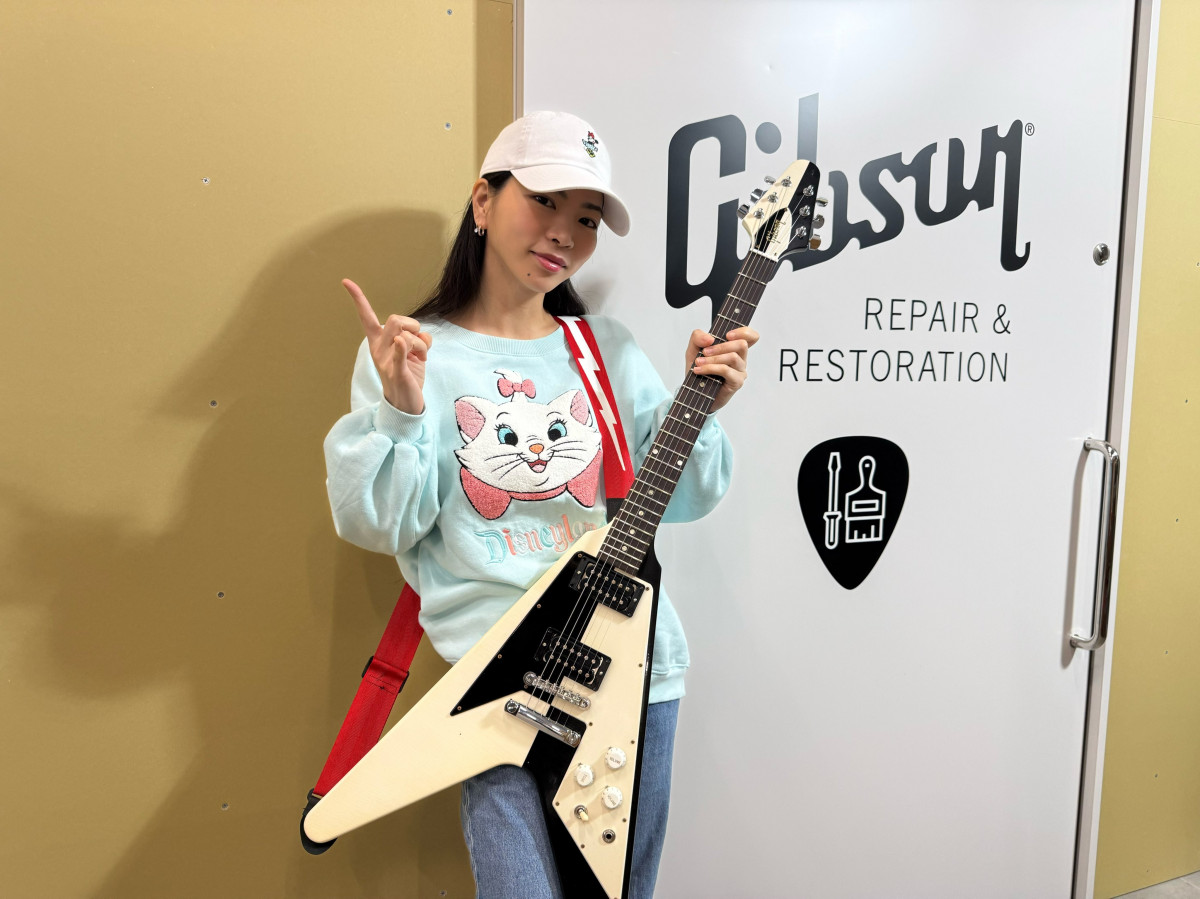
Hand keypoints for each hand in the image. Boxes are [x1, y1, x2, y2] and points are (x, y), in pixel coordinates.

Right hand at [343, 278, 431, 413]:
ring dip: (421, 343)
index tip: (346, 281)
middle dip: (413, 325)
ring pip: (406, 335)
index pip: (366, 317)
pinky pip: (399, 355)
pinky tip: (401, 344)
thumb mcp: (412, 352)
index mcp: (379, 342)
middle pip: (395, 320)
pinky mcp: (397, 372)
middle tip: (418, 343)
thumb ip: (416, 338)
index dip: (358, 299)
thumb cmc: (408, 374)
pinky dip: (401, 348)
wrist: (406, 404)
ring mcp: (386, 361)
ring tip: (421, 357)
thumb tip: (423, 336)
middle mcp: (378, 349)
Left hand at [686, 326, 758, 412]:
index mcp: (734, 348)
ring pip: (733, 357)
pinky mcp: (737, 382)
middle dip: (720, 346)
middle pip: (742, 344)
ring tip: (699, 362)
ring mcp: (740, 371)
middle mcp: (741, 359)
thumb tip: (710, 338)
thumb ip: (698, 338)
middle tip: (704, 352)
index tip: (727, 335)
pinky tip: (700, 370)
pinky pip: (726, 370)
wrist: (694, 391)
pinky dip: (711, 368)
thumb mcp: (693, 349)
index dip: (744, 332)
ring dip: (713, 358)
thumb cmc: (699, 368)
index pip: (751, 337)